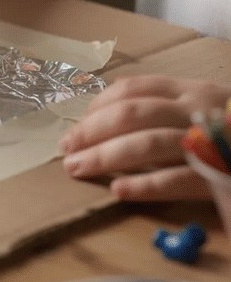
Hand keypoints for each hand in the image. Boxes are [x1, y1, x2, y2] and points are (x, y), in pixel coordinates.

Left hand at [59, 75, 230, 200]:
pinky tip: (120, 191)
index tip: (73, 127)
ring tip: (78, 169)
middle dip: (91, 133)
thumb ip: (161, 106)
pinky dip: (146, 185)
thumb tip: (101, 118)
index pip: (132, 90)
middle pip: (131, 115)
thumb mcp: (200, 107)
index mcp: (189, 90)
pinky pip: (179, 179)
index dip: (95, 108)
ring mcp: (209, 141)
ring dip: (106, 157)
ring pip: (147, 143)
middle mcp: (196, 110)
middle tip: (66, 152)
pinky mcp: (221, 174)